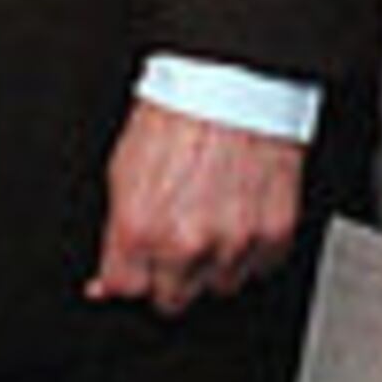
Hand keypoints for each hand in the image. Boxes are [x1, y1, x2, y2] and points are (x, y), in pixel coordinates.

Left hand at [86, 103, 304, 316]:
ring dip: (213, 264)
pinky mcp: (274, 233)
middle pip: (172, 300)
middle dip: (170, 275)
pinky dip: (251, 249)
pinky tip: (240, 214)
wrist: (232, 81)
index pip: (125, 290)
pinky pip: (260, 268)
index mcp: (140, 229)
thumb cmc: (176, 115)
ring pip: (219, 288)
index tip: (137, 261)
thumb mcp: (122, 171)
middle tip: (176, 237)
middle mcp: (186, 243)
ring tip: (212, 218)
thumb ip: (115, 234)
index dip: (130, 273)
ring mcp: (234, 242)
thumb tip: (106, 282)